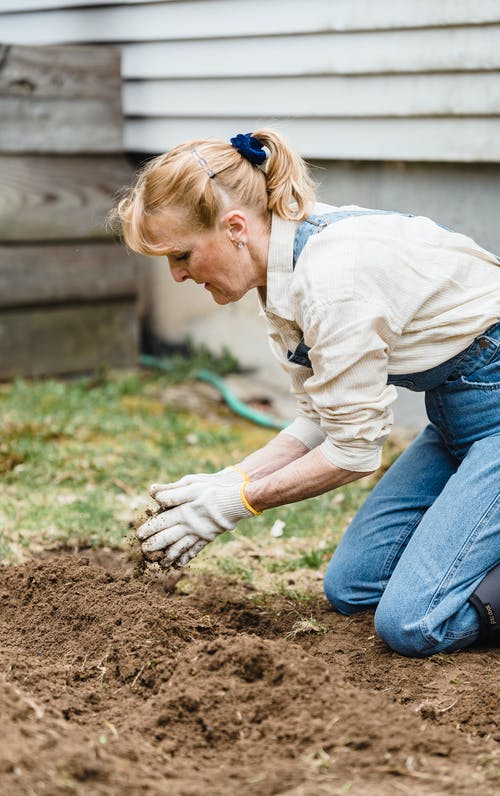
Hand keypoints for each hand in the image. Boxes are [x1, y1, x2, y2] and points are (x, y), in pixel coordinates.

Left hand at [137, 468, 253, 568]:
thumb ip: (171, 491)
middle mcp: (189, 526)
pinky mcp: (209, 536)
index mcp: (183, 512)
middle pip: (168, 539)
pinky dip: (187, 558)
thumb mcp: (191, 484)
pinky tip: (180, 564)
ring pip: (180, 548)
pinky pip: (195, 550)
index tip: (139, 536)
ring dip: (169, 556)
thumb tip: (152, 493)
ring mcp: (199, 533)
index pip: (160, 523)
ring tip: (160, 564)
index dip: (148, 530)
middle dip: (155, 546)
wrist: (238, 499)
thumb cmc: (213, 489)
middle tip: (145, 552)